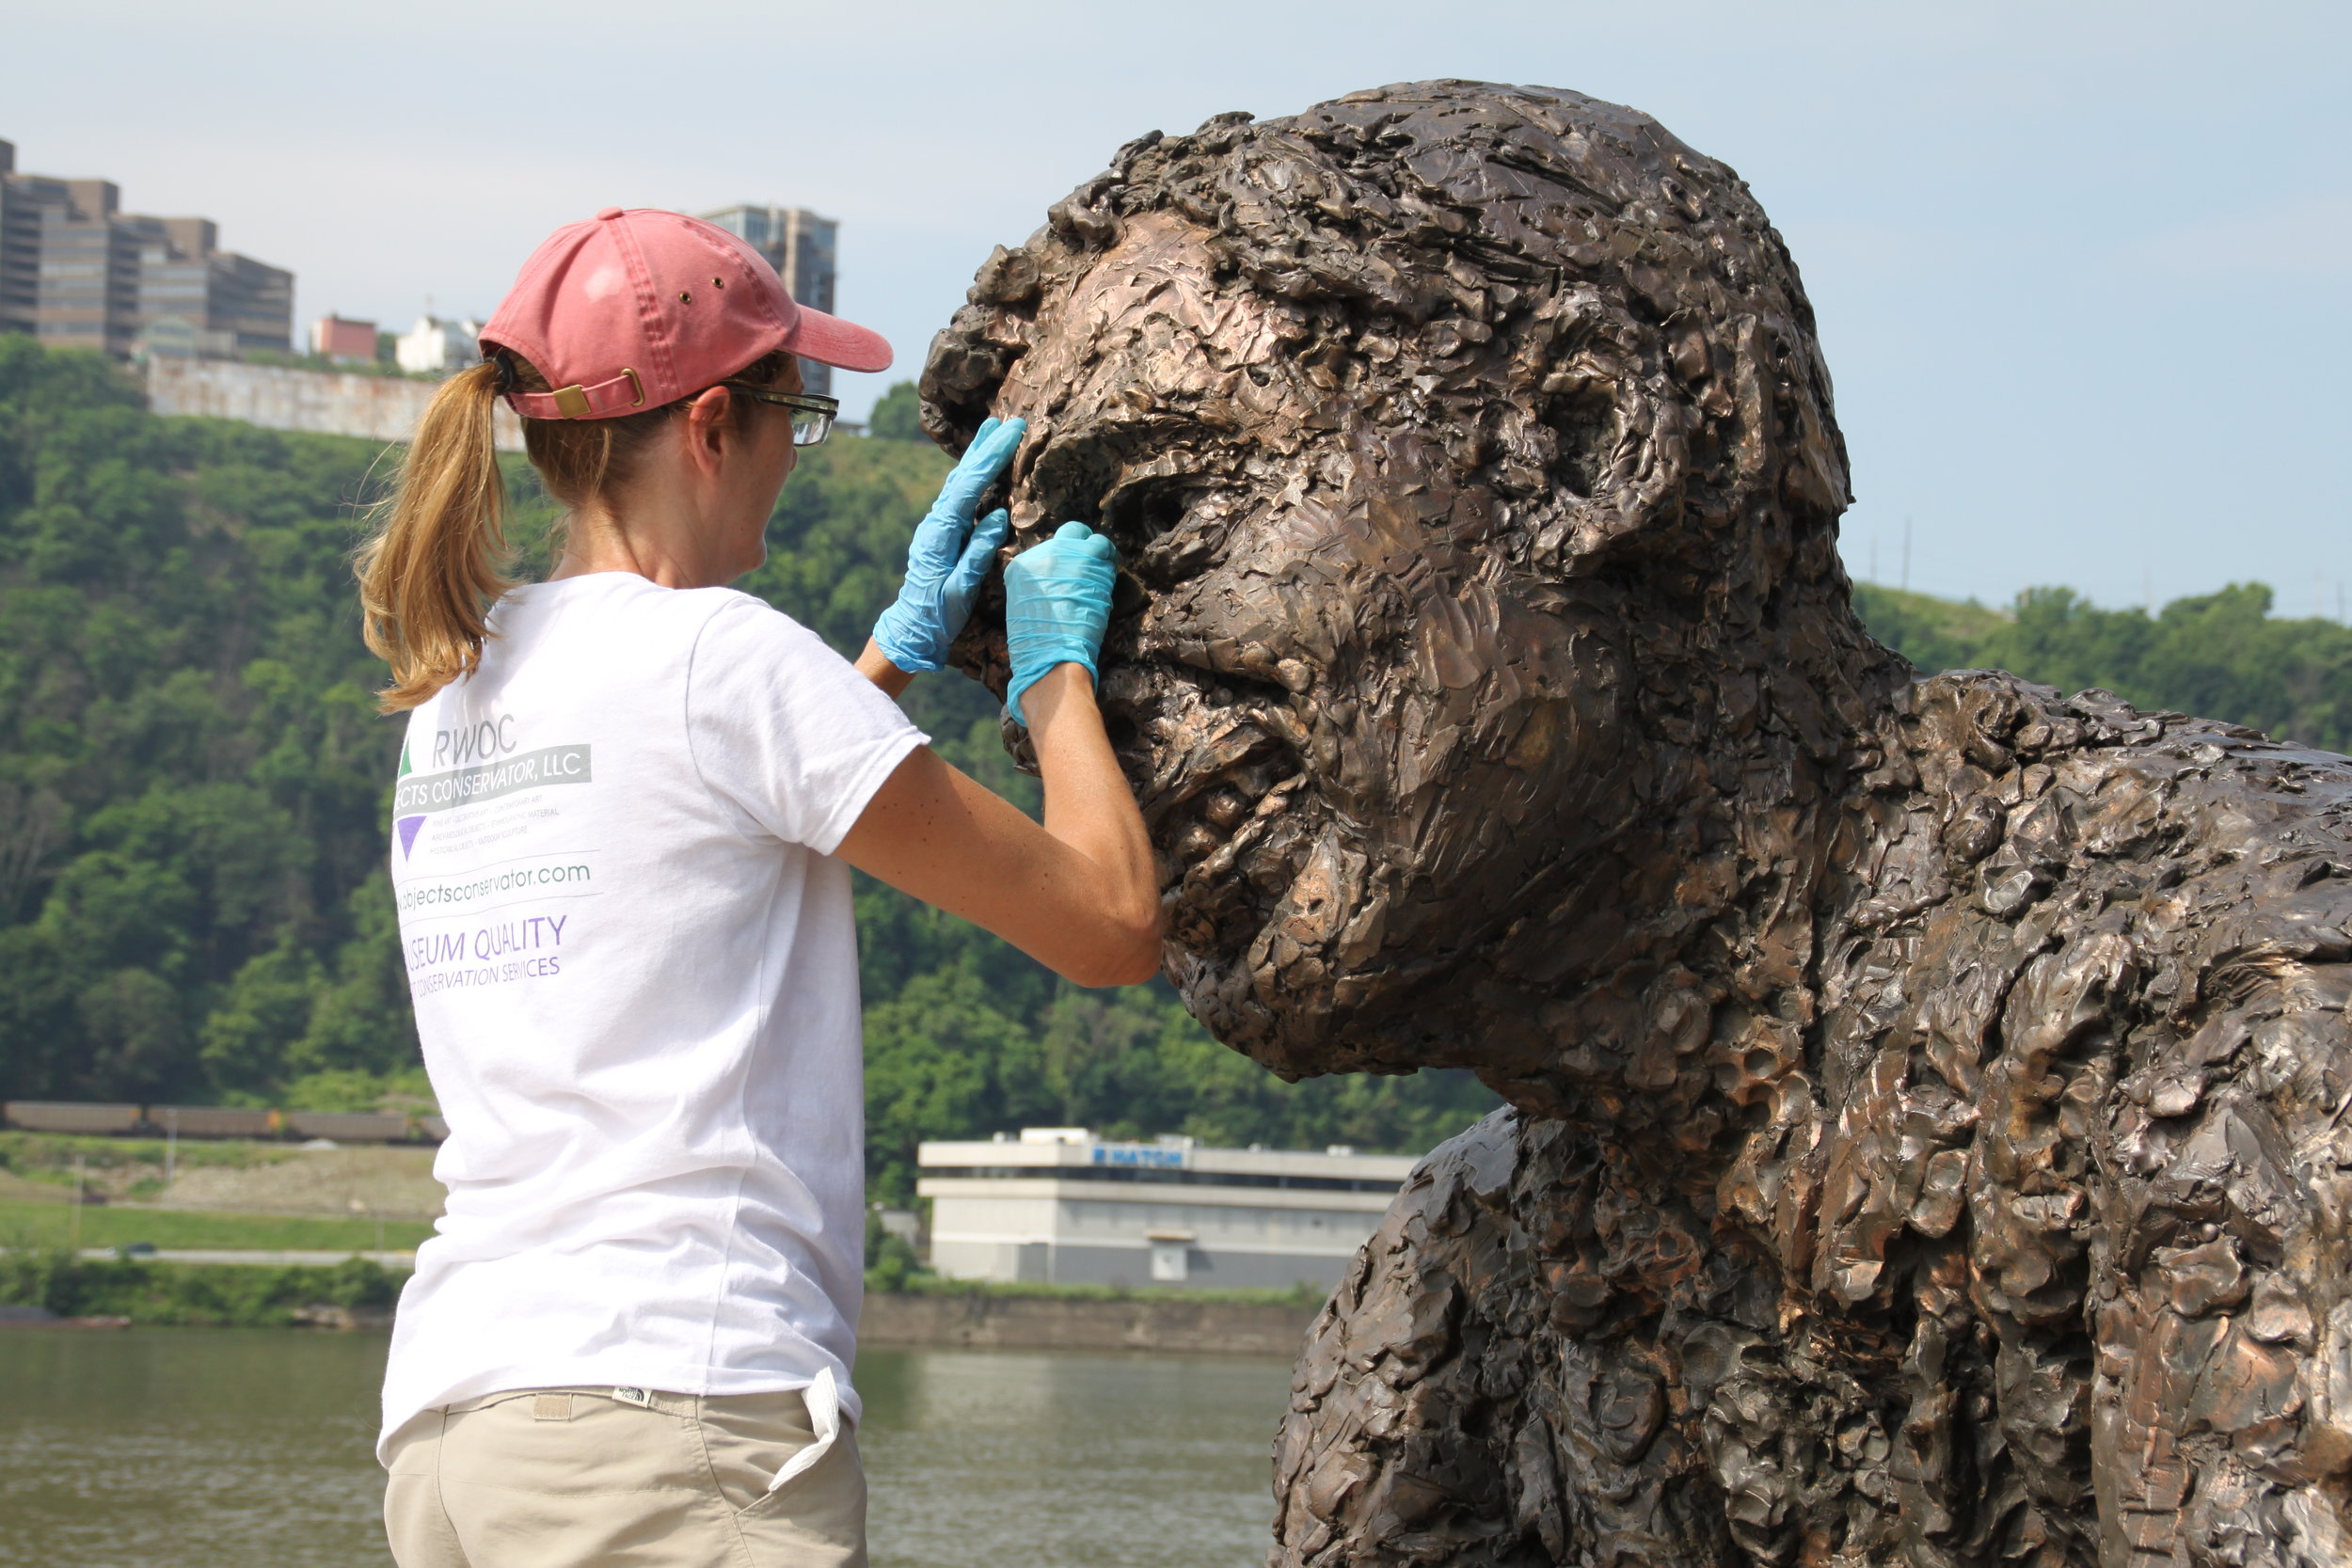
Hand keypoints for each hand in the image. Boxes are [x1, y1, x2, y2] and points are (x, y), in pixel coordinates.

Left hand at [869, 416, 1024, 673]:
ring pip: (959, 482)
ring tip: (993, 431)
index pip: (970, 486)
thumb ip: (978, 552)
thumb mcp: (961, 588)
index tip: (1012, 433)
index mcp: (941, 533)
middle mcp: (936, 522)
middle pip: (963, 476)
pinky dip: (972, 474)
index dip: (991, 457)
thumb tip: (997, 516)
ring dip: (977, 456)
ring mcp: (938, 525)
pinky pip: (959, 495)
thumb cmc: (938, 613)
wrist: (913, 628)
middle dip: (986, 448)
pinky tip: (980, 464)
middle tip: (1007, 422)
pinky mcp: (943, 531)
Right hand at [1005, 521, 1115, 726]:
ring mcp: (1066, 555)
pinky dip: (1108, 559)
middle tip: (1090, 564)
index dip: (1062, 564)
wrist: (1052, 658)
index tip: (1070, 576)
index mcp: (1019, 568)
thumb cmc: (1037, 647)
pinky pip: (1103, 548)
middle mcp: (1040, 555)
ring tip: (1103, 569)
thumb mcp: (1024, 610)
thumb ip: (1037, 589)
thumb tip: (1055, 584)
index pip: (1045, 553)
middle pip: (1067, 534)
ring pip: (1089, 538)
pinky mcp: (1088, 560)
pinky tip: (1109, 574)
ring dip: (1098, 553)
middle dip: (1080, 546)